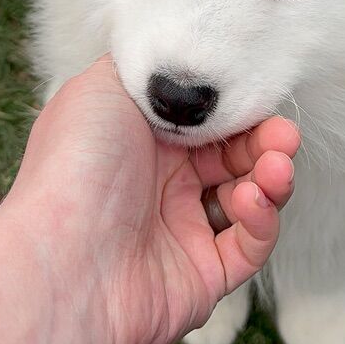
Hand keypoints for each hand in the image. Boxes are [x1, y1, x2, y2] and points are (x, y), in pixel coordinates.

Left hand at [3, 57, 299, 343]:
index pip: (208, 122)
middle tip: (285, 138)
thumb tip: (189, 66)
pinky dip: (262, 222)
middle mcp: (161, 185)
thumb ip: (153, 68)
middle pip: (236, 158)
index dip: (240, 111)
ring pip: (251, 200)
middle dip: (267, 144)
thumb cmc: (75, 166)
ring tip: (275, 169)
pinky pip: (250, 247)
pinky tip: (252, 202)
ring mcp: (182, 232)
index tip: (265, 99)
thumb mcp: (102, 86)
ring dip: (271, 180)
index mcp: (141, 141)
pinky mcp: (203, 277)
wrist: (59, 258)